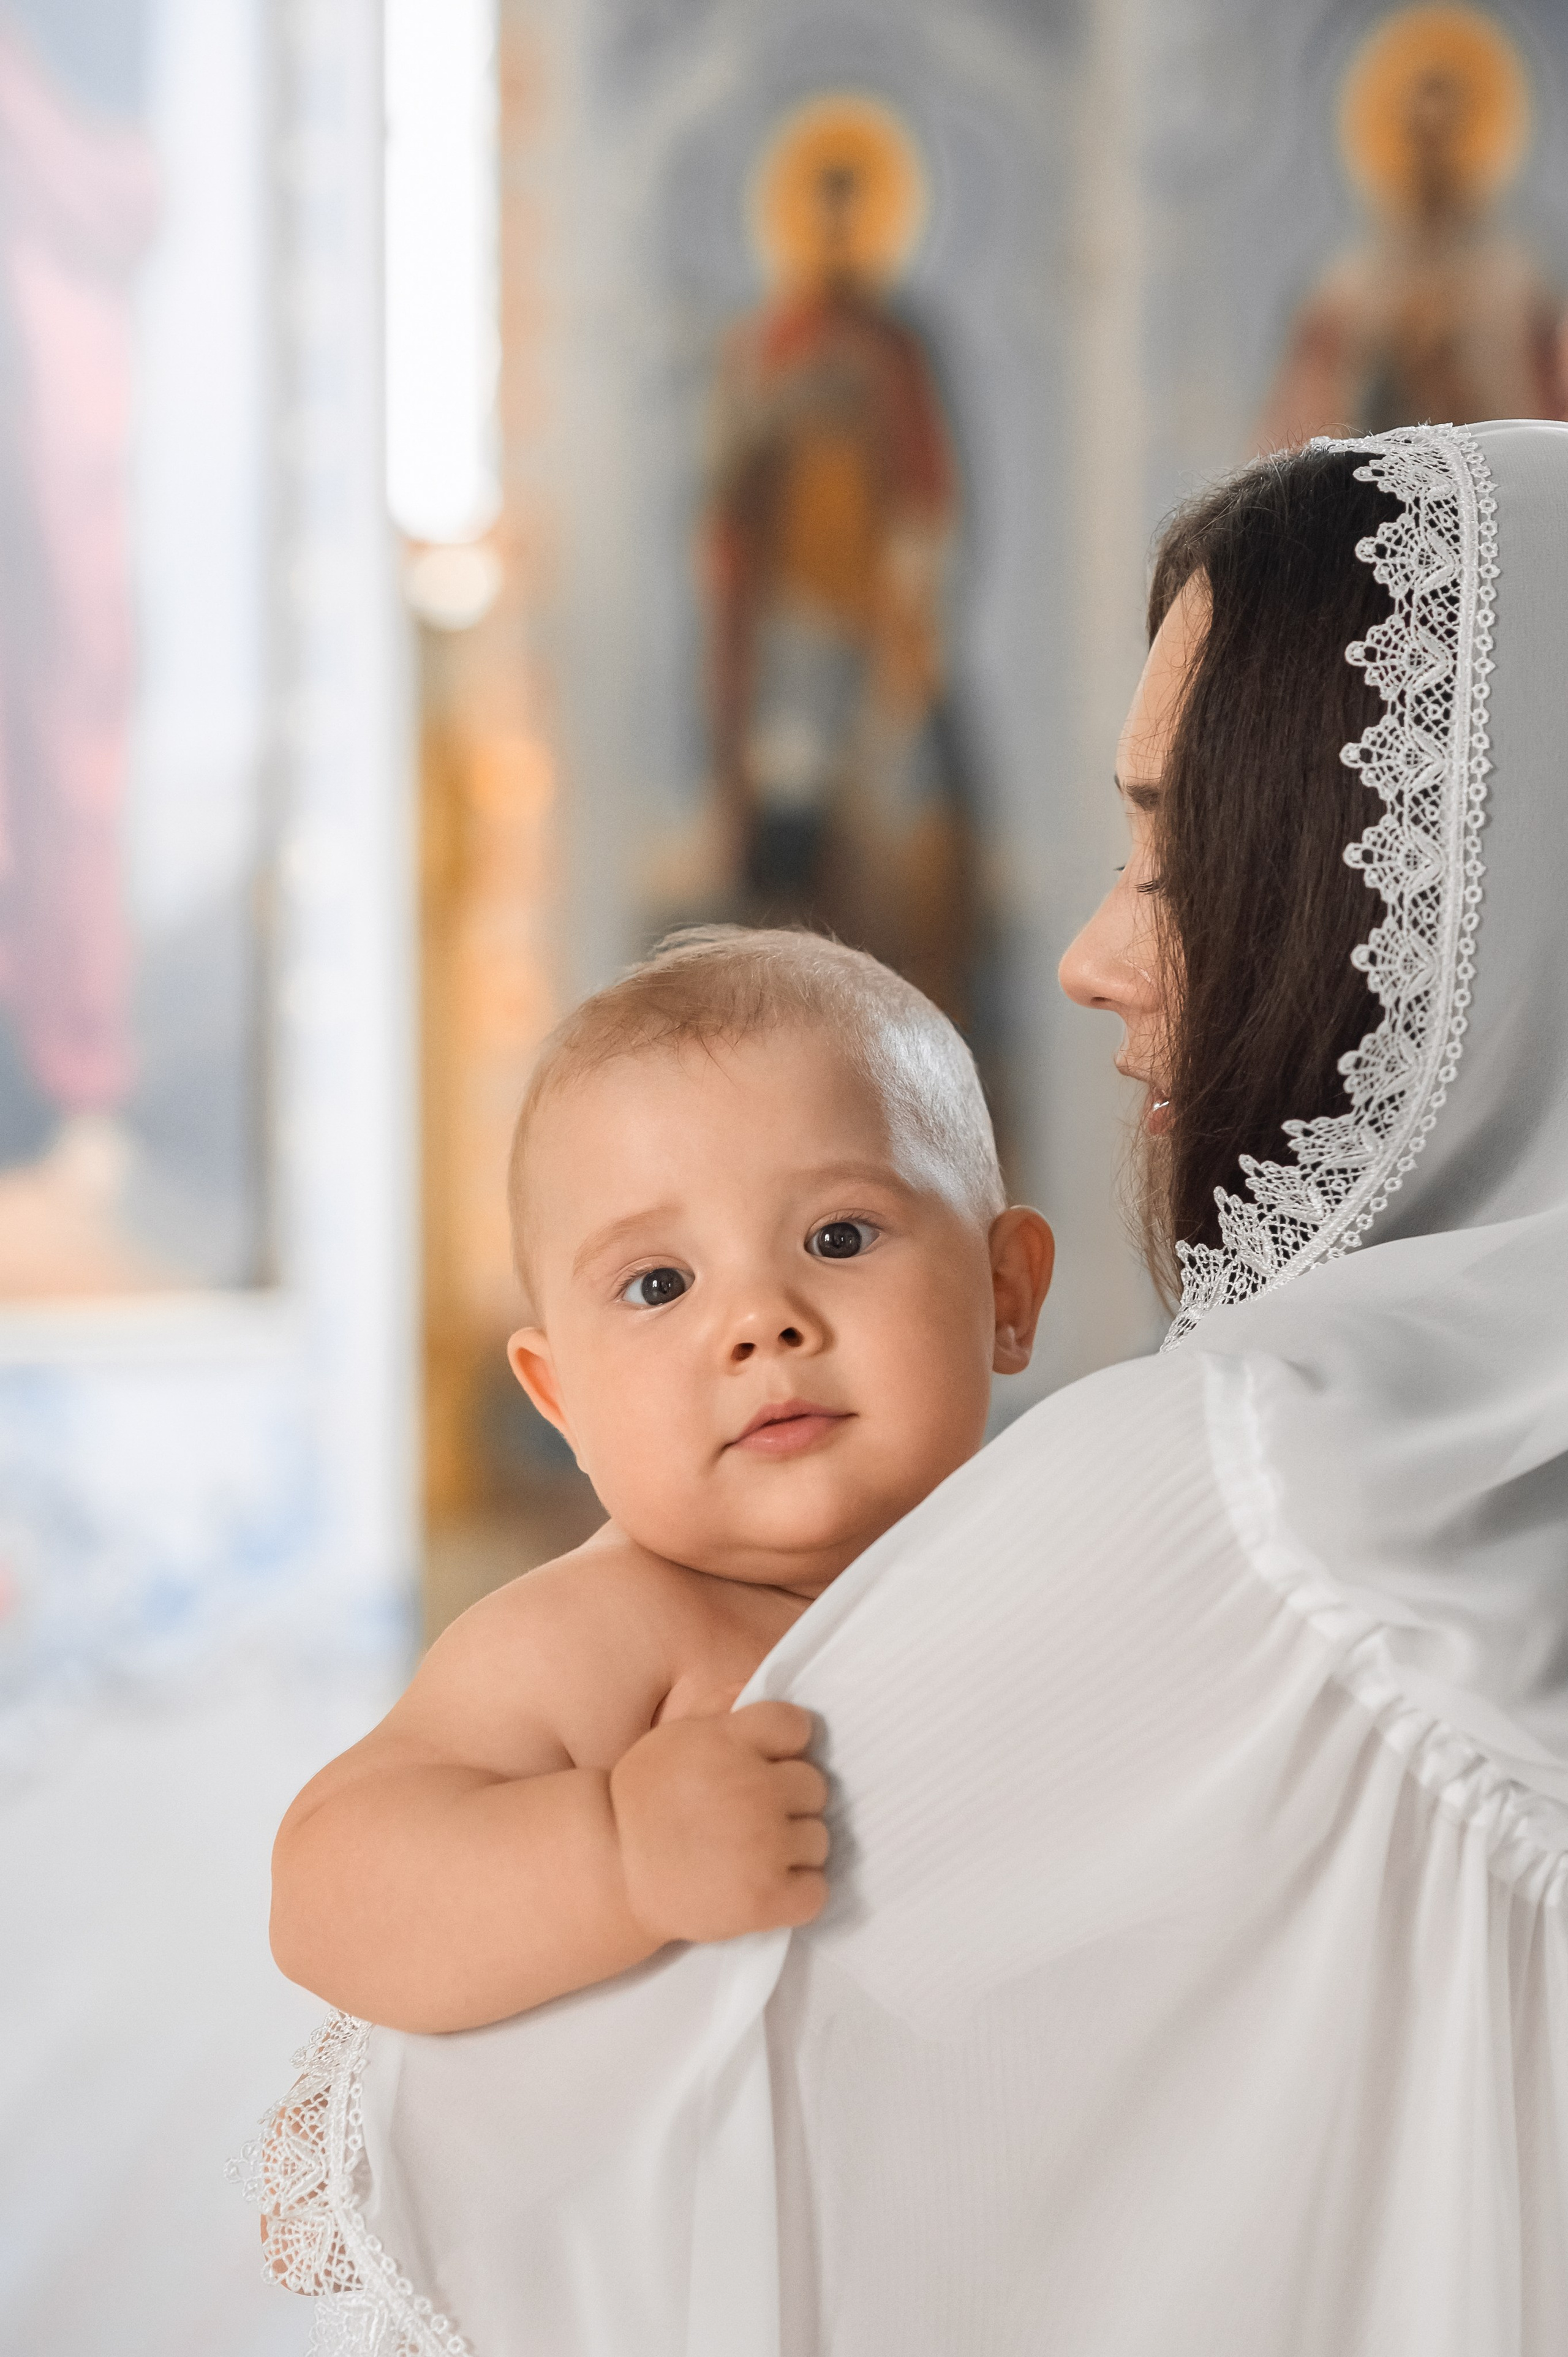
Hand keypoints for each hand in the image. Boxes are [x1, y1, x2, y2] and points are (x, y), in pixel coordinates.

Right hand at [609, 1701, 828, 1945]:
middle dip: (790, 1800)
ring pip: (819, 1839)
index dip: (785, 1745)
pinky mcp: (766, 1898)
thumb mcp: (674, 1737)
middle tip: (753, 1815)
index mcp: (730, 1742)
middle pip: (815, 1785)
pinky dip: (798, 1892)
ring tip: (754, 1853)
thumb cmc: (642, 1801)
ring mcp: (764, 1846)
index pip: (797, 1726)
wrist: (612, 1870)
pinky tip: (765, 1886)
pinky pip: (816, 1890)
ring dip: (794, 1847)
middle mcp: (754, 1789)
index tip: (766, 1763)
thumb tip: (759, 1689)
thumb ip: (720, 1709)